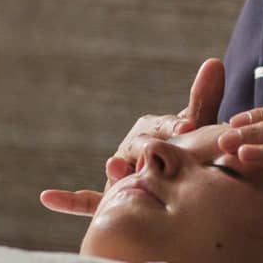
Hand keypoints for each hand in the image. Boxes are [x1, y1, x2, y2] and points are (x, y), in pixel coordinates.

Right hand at [39, 56, 225, 215]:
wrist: (189, 190)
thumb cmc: (194, 157)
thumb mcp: (202, 131)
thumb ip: (203, 100)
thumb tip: (214, 61)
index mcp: (152, 128)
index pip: (161, 124)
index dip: (175, 125)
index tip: (188, 126)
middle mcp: (132, 147)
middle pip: (136, 146)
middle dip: (145, 148)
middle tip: (155, 151)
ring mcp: (120, 174)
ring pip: (117, 170)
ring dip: (115, 169)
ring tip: (116, 169)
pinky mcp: (111, 200)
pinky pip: (89, 201)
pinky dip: (70, 199)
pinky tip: (48, 197)